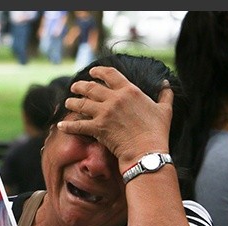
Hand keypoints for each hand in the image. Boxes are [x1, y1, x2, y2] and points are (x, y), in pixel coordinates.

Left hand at [57, 65, 172, 170]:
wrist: (147, 151)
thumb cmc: (157, 132)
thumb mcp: (164, 110)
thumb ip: (165, 95)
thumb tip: (166, 84)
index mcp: (129, 91)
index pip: (110, 74)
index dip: (98, 71)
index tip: (92, 72)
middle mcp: (114, 99)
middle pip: (91, 87)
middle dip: (80, 86)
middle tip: (74, 87)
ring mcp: (104, 113)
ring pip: (82, 104)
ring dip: (72, 103)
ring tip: (68, 103)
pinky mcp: (97, 128)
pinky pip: (78, 125)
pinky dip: (68, 126)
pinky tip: (61, 126)